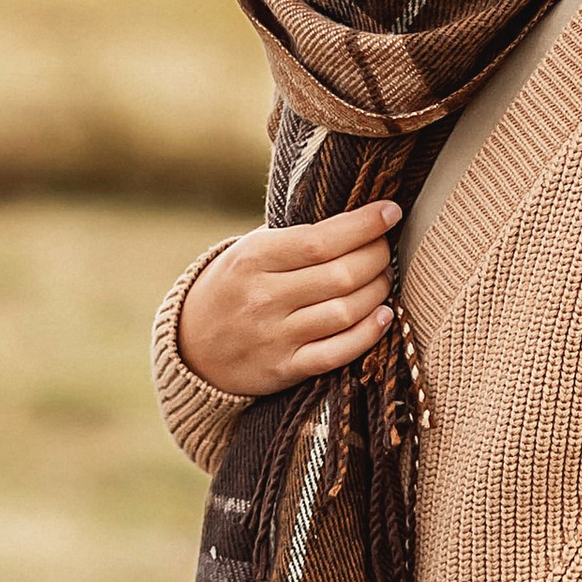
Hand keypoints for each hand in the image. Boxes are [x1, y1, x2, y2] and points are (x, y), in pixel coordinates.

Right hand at [175, 205, 401, 401]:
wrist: (191, 348)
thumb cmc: (232, 288)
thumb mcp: (248, 252)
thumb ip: (293, 238)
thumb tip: (356, 220)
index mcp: (253, 259)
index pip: (320, 240)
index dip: (364, 225)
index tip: (390, 212)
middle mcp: (263, 297)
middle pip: (340, 274)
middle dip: (376, 256)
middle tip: (385, 248)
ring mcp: (274, 336)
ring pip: (345, 311)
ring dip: (377, 291)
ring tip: (383, 278)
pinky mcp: (284, 368)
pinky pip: (337, 352)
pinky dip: (368, 333)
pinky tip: (383, 315)